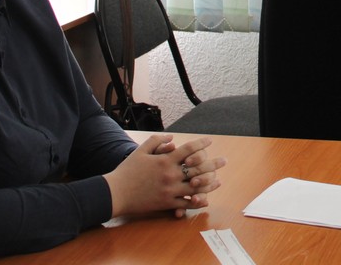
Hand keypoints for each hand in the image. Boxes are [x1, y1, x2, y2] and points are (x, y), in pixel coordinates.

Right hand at [104, 135, 225, 217]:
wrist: (116, 193)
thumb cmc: (127, 170)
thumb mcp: (140, 150)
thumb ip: (157, 141)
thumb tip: (172, 137)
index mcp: (165, 160)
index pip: (189, 149)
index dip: (201, 144)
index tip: (210, 141)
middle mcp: (171, 174)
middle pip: (198, 168)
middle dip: (213, 163)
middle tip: (224, 160)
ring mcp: (170, 190)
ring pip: (196, 187)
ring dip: (210, 183)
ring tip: (218, 180)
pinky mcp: (167, 203)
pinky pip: (186, 203)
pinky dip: (197, 201)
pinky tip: (205, 198)